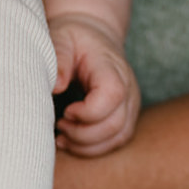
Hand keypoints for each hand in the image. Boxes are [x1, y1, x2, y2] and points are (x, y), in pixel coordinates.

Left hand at [50, 14, 140, 156]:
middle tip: (59, 126)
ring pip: (117, 138)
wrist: (94, 39)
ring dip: (86, 146)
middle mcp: (128, 87)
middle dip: (82, 134)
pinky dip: (92, 149)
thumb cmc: (75, 40)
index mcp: (112, 67)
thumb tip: (57, 86)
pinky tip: (71, 142)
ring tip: (62, 137)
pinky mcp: (127, 118)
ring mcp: (131, 105)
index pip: (112, 95)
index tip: (65, 110)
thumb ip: (60, 58)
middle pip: (114, 124)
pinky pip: (115, 143)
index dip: (87, 112)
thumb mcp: (62, 38)